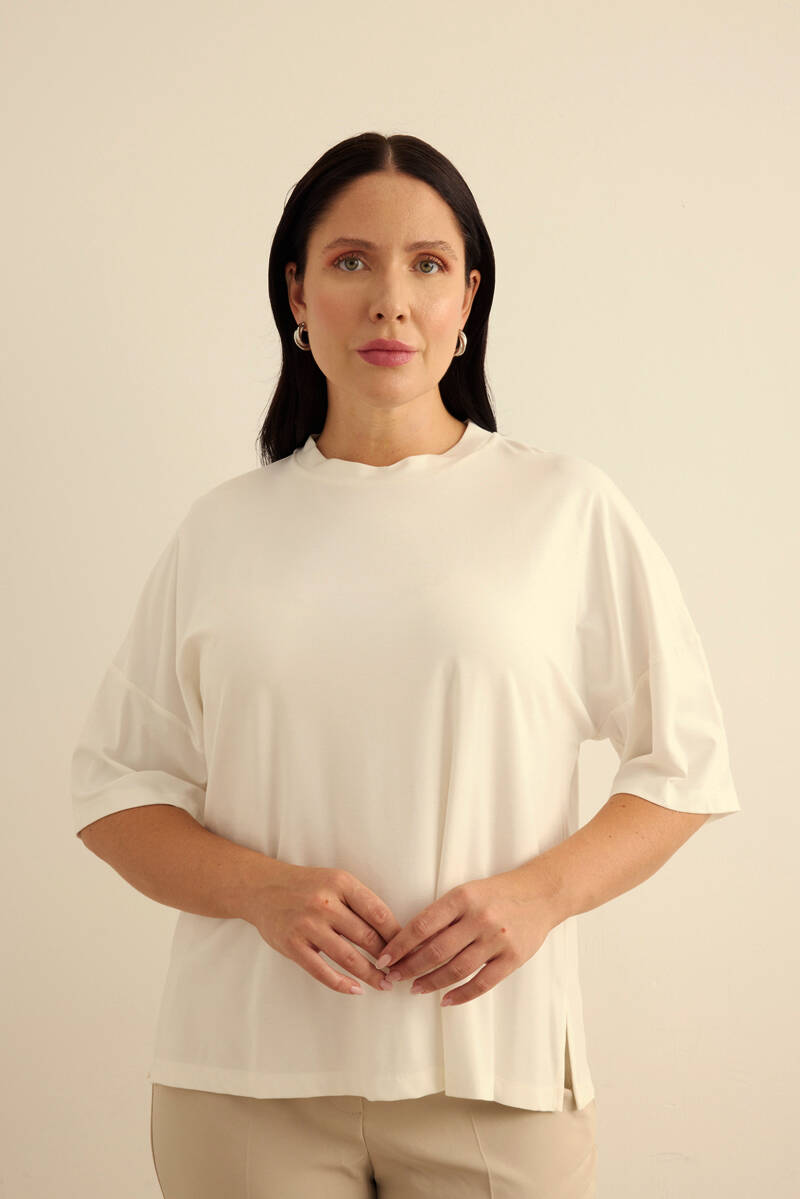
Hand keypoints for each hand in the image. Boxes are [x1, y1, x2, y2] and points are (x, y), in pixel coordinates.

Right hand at [245, 862, 402, 996]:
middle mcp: (325, 903)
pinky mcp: (292, 945)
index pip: (378, 913)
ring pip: (348, 957)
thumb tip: (393, 932)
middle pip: (367, 937)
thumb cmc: (306, 886)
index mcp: (341, 883)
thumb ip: (359, 902)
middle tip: (401, 972)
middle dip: (388, 959)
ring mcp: (307, 925)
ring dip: (370, 975)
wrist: (263, 888)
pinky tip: (356, 990)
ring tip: (384, 985)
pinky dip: (342, 984)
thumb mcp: (335, 881)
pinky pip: (322, 971)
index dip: (397, 935)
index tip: (408, 949)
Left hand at [374, 867, 558, 1006]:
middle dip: (410, 967)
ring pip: (456, 969)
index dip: (400, 945)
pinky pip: (483, 982)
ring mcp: (497, 939)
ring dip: (431, 982)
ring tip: (415, 989)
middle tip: (394, 978)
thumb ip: (442, 915)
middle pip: (436, 951)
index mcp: (462, 898)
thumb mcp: (466, 893)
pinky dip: (461, 995)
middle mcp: (478, 918)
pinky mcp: (513, 957)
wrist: (540, 893)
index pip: (422, 925)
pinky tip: (445, 1000)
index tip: (384, 958)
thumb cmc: (496, 893)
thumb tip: (409, 943)